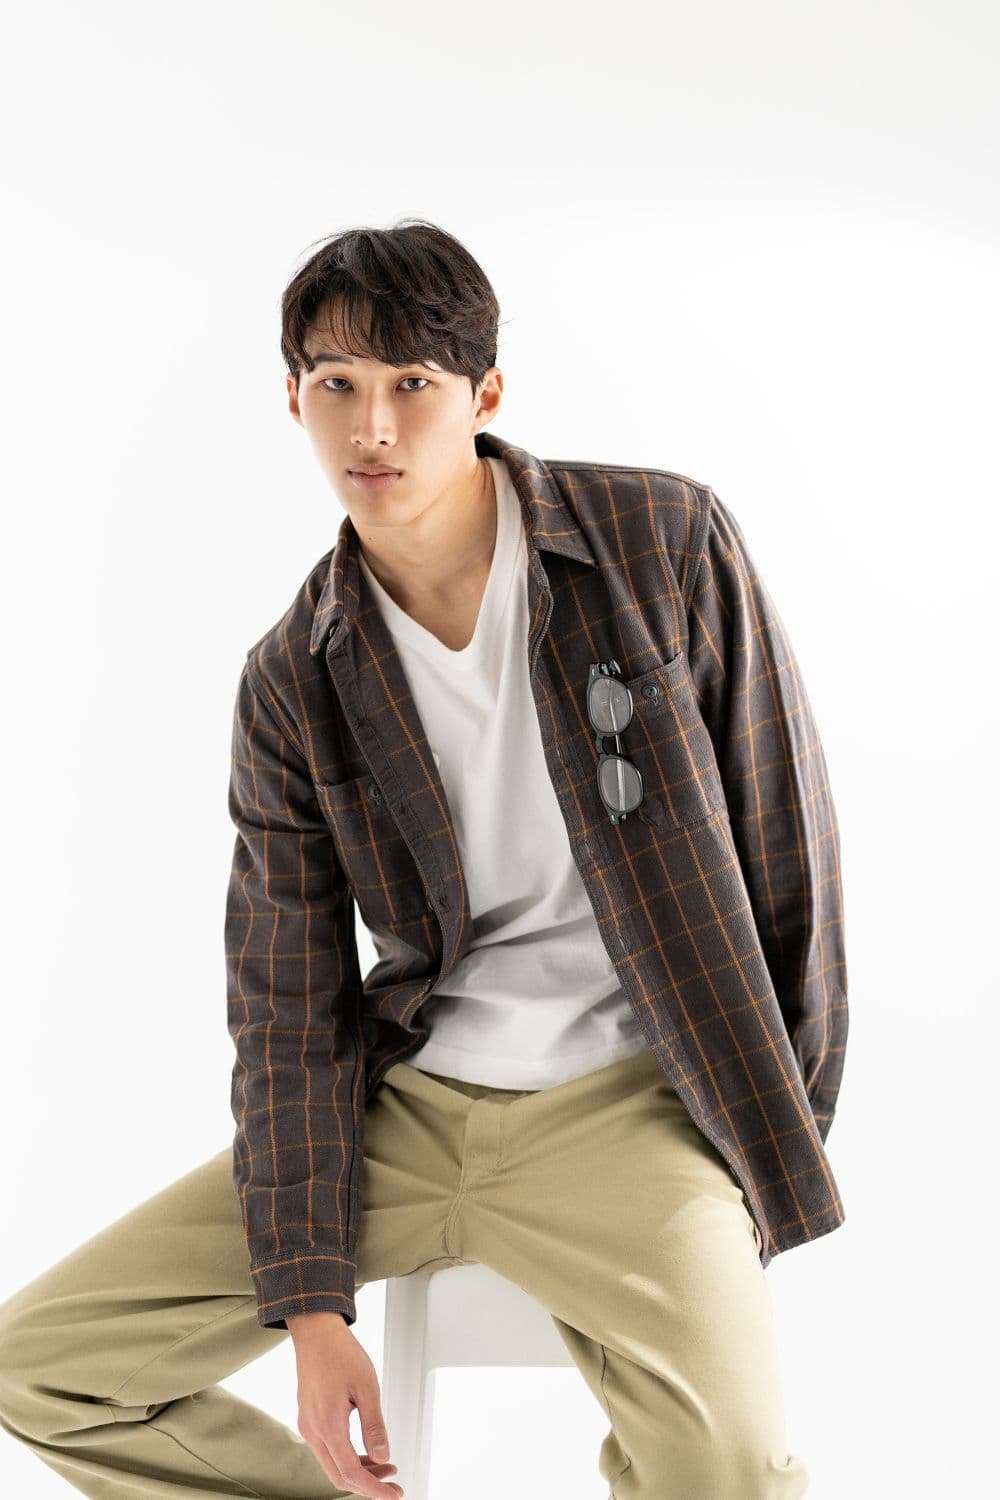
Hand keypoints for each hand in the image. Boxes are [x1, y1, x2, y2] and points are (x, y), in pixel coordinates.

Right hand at [288, 1312, 402, 1497]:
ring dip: (359, 1471)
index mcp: (327, 1425)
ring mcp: (308, 1425)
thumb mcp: (367, 1387)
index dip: (373, 1489)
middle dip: (368, 1484)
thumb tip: (383, 1457)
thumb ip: (374, 1426)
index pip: (350, 1473)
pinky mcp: (309, 1419)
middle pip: (339, 1475)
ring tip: (386, 1466)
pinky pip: (328, 1450)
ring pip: (333, 1464)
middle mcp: (313, 1431)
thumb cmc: (341, 1353)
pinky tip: (366, 1452)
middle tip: (394, 1485)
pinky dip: (348, 1457)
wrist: (315, 1332)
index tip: (393, 1496)